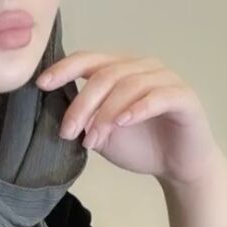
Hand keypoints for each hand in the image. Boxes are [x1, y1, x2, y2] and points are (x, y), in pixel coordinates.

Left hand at [36, 51, 224, 186]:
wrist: (178, 166)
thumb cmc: (140, 146)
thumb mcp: (102, 134)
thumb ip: (85, 119)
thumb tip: (59, 112)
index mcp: (120, 70)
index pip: (88, 59)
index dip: (64, 68)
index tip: (42, 84)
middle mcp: (142, 67)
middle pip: (105, 75)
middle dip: (81, 105)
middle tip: (67, 132)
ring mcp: (165, 79)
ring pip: (128, 86)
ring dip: (105, 114)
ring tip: (93, 140)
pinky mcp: (184, 96)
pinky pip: (158, 97)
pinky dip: (137, 108)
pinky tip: (123, 122)